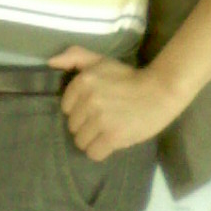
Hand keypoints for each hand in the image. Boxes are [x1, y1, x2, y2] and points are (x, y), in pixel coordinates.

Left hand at [50, 46, 186, 160]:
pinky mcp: (113, 136)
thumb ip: (75, 56)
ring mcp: (101, 119)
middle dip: (86, 125)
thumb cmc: (128, 77)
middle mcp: (89, 99)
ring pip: (81, 141)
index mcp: (83, 80)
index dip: (79, 110)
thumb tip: (50, 63)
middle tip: (104, 119)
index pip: (66, 108)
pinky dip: (101, 151)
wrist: (160, 91)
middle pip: (73, 126)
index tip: (94, 107)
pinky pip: (93, 153)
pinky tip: (111, 141)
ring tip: (108, 130)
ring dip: (93, 139)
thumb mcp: (100, 60)